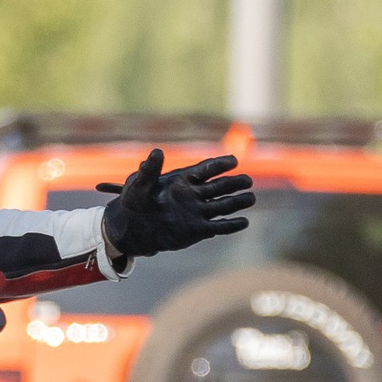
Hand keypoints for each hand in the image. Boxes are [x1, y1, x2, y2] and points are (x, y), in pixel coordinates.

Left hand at [99, 149, 253, 258]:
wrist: (131, 228)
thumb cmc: (133, 202)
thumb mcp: (138, 184)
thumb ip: (150, 170)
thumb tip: (157, 151)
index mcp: (182, 179)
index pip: (206, 169)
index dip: (220, 164)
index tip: (233, 161)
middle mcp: (193, 194)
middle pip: (219, 186)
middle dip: (234, 183)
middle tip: (247, 181)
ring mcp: (197, 212)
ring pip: (223, 205)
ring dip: (237, 202)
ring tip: (250, 198)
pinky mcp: (197, 230)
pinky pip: (218, 226)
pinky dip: (231, 225)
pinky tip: (244, 222)